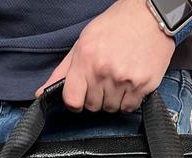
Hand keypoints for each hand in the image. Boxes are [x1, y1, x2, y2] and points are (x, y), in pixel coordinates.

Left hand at [36, 0, 175, 112]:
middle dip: (96, 97)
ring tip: (118, 79)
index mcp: (86, 60)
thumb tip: (40, 93)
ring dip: (113, 99)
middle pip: (92, 106)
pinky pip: (129, 108)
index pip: (72, 100)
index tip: (80, 97)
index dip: (75, 102)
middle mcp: (103, 71)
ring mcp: (124, 79)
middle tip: (105, 79)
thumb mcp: (83, 43)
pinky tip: (130, 83)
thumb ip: (62, 71)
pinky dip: (128, 101)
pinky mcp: (143, 85)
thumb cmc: (115, 27)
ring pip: (111, 109)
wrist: (150, 14)